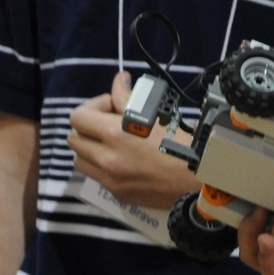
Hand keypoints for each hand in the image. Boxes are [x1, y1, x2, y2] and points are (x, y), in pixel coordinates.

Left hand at [67, 71, 194, 207]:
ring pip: (80, 161)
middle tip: (112, 124)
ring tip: (114, 144)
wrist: (200, 177)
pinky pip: (97, 177)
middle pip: (74, 139)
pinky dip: (104, 166)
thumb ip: (129, 98)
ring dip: (92, 149)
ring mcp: (110, 180)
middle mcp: (106, 159)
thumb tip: (119, 80)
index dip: (94, 106)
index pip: (78, 117)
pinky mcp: (118, 194)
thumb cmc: (181, 140)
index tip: (113, 106)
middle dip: (89, 127)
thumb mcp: (155, 114)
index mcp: (115, 135)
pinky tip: (126, 161)